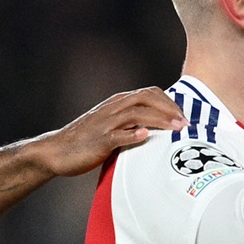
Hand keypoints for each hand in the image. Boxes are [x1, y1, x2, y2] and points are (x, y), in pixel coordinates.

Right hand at [39, 87, 187, 175]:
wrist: (57, 151)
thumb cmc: (85, 141)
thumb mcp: (110, 126)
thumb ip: (129, 124)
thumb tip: (155, 130)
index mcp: (117, 103)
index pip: (148, 93)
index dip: (169, 102)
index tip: (184, 116)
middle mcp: (113, 108)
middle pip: (146, 98)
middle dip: (169, 108)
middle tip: (186, 123)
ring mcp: (105, 124)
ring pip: (136, 114)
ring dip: (160, 120)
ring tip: (176, 129)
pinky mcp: (99, 141)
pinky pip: (118, 135)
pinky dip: (132, 134)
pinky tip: (145, 136)